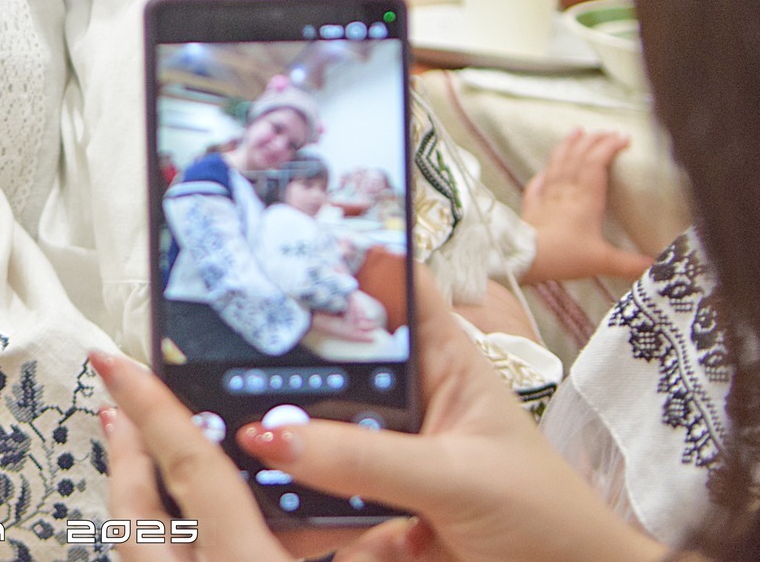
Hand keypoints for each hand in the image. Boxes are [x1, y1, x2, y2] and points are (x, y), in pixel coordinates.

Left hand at [91, 351, 390, 560]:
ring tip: (140, 458)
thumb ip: (374, 552)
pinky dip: (148, 536)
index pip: (190, 468)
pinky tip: (170, 528)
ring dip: (132, 493)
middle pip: (134, 503)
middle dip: (127, 450)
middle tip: (124, 405)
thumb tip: (401, 522)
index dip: (155, 409)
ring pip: (127, 538)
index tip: (118, 365)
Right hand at [232, 266, 661, 561]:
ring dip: (270, 430)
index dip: (332, 254)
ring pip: (311, 425)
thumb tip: (273, 433)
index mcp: (441, 360)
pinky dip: (280, 500)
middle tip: (210, 341)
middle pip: (328, 355)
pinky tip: (246, 498)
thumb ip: (367, 458)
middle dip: (273, 351)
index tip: (264, 236)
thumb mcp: (458, 478)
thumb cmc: (548, 522)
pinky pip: (309, 495)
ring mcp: (383, 450)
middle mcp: (405, 396)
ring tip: (216, 423)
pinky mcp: (366, 504)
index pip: (383, 282)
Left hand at [519, 127, 652, 283]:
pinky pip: (537, 184)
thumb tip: (658, 266)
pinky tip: (545, 171)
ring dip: (567, 146)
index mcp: (585, 199)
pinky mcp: (531, 206)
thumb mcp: (604, 261)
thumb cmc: (565, 256)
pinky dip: (543, 174)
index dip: (608, 147)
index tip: (623, 137)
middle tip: (605, 131)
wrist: (526, 259)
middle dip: (592, 141)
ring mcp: (546, 197)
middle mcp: (565, 191)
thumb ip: (631, 263)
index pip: (596, 163)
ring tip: (575, 131)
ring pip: (557, 164)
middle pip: (577, 158)